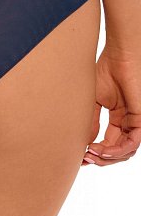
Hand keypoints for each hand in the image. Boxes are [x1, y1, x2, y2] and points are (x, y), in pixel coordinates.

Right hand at [82, 45, 140, 165]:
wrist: (119, 56)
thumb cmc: (106, 71)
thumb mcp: (93, 101)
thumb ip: (91, 122)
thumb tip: (85, 143)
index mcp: (118, 117)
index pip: (108, 142)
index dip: (95, 152)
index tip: (80, 156)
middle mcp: (128, 121)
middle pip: (116, 151)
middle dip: (100, 158)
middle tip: (85, 159)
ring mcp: (135, 121)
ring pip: (125, 151)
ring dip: (107, 157)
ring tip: (91, 154)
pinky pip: (132, 143)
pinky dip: (116, 150)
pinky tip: (101, 149)